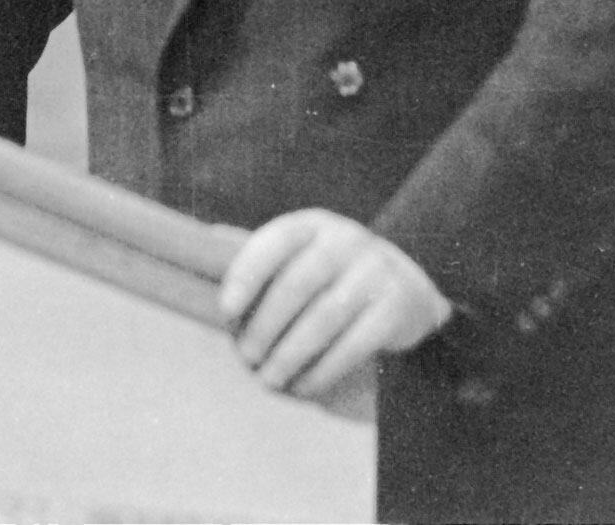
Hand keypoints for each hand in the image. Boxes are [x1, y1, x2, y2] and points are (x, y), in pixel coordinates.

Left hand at [218, 208, 451, 399]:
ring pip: (325, 317)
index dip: (247, 273)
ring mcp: (375, 270)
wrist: (405, 292)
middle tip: (246, 358)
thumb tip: (209, 236)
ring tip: (269, 380)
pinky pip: (355, 343)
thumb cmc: (331, 279)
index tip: (225, 311)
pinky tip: (303, 388)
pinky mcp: (396, 306)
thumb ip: (262, 256)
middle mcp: (345, 240)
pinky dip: (323, 371)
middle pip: (298, 283)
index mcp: (312, 225)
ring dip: (290, 355)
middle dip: (266, 326)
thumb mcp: (301, 257)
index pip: (275, 241)